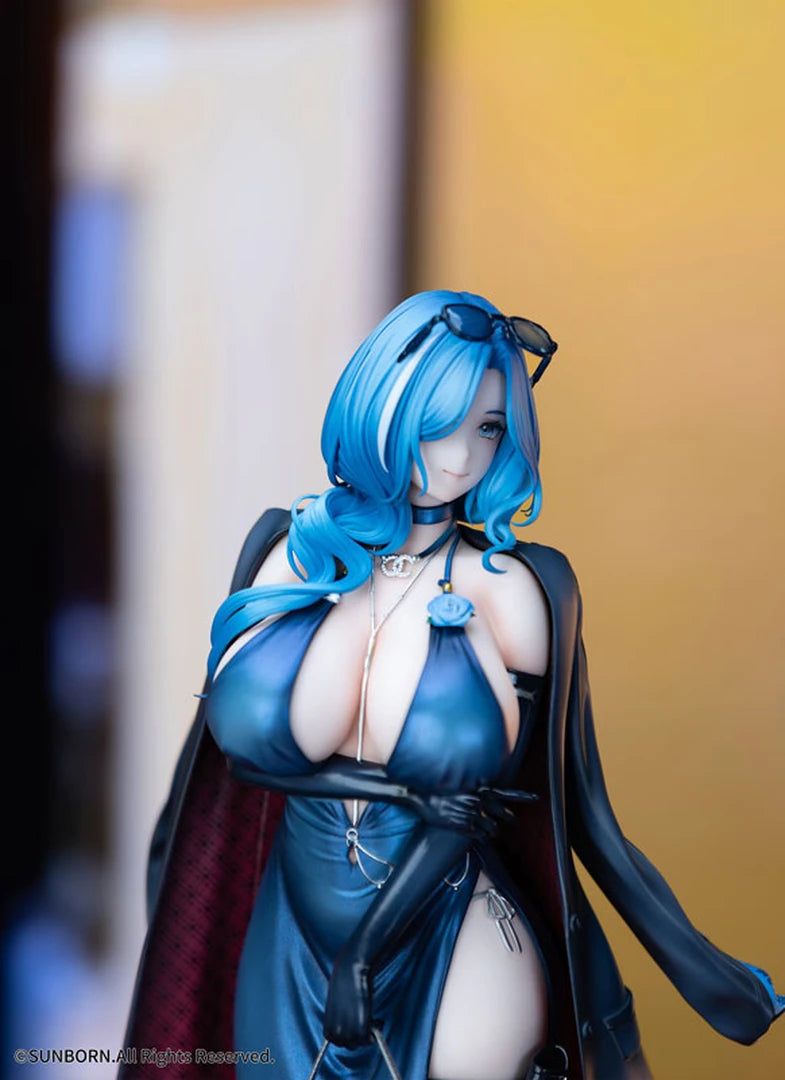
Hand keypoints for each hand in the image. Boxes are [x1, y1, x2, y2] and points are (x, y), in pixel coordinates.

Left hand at [323, 956, 372, 1048]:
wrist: (351, 970)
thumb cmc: (344, 980)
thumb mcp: (336, 1000)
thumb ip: (340, 1014)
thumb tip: (349, 1020)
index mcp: (327, 1022)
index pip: (333, 1040)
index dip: (345, 1036)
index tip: (354, 1029)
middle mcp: (336, 1029)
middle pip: (347, 1045)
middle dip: (358, 1037)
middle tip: (368, 1026)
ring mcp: (348, 1031)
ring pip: (359, 1043)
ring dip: (367, 1036)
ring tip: (374, 1021)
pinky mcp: (361, 1029)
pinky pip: (368, 1039)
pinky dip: (375, 1033)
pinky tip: (378, 1020)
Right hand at [406, 786, 537, 837]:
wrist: (422, 798)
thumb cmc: (440, 790)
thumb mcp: (461, 782)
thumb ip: (477, 786)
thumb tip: (489, 785)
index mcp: (478, 789)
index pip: (506, 792)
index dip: (523, 796)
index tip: (536, 798)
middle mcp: (478, 801)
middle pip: (503, 813)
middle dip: (508, 817)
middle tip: (511, 818)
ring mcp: (471, 814)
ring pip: (492, 828)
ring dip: (493, 830)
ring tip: (490, 829)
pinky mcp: (463, 827)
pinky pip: (480, 836)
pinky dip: (482, 836)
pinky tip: (479, 835)